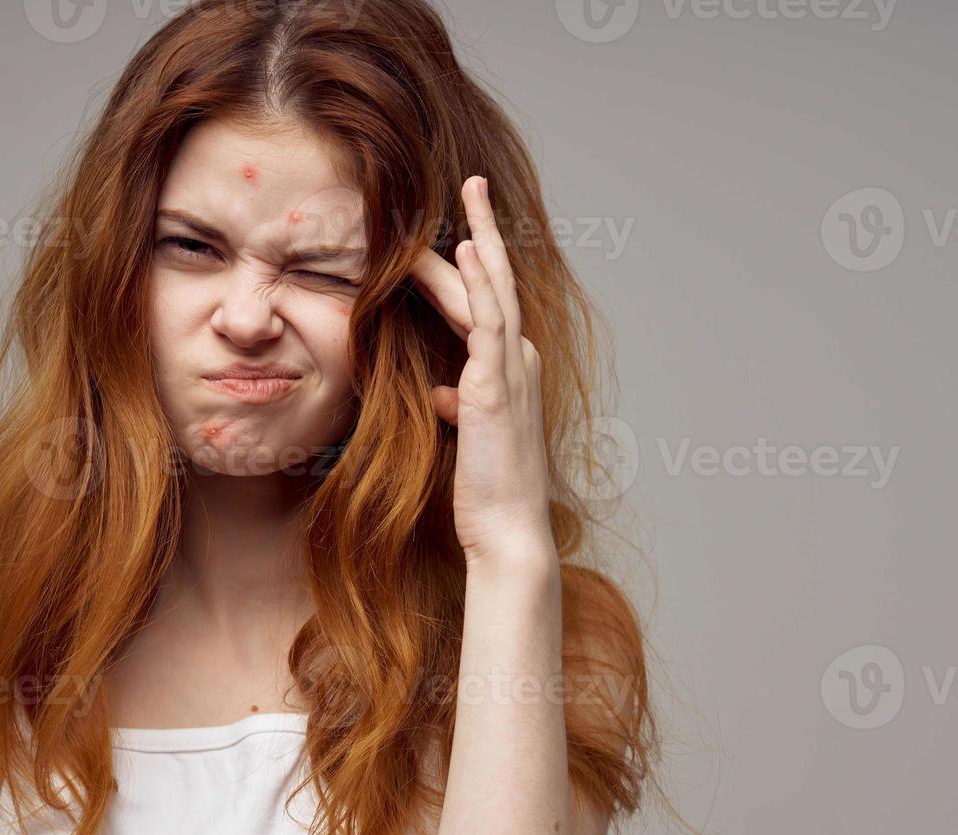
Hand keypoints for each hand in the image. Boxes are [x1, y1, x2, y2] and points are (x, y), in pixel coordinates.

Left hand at [409, 175, 553, 566]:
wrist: (507, 529)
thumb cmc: (487, 489)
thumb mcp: (467, 436)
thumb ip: (457, 404)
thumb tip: (440, 392)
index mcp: (509, 369)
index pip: (488, 302)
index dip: (472, 262)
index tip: (454, 228)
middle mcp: (517, 359)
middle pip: (496, 280)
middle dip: (484, 228)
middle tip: (472, 182)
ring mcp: (510, 368)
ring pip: (492, 288)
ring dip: (480, 237)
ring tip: (467, 193)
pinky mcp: (494, 384)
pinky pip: (485, 319)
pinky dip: (476, 281)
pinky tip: (460, 249)